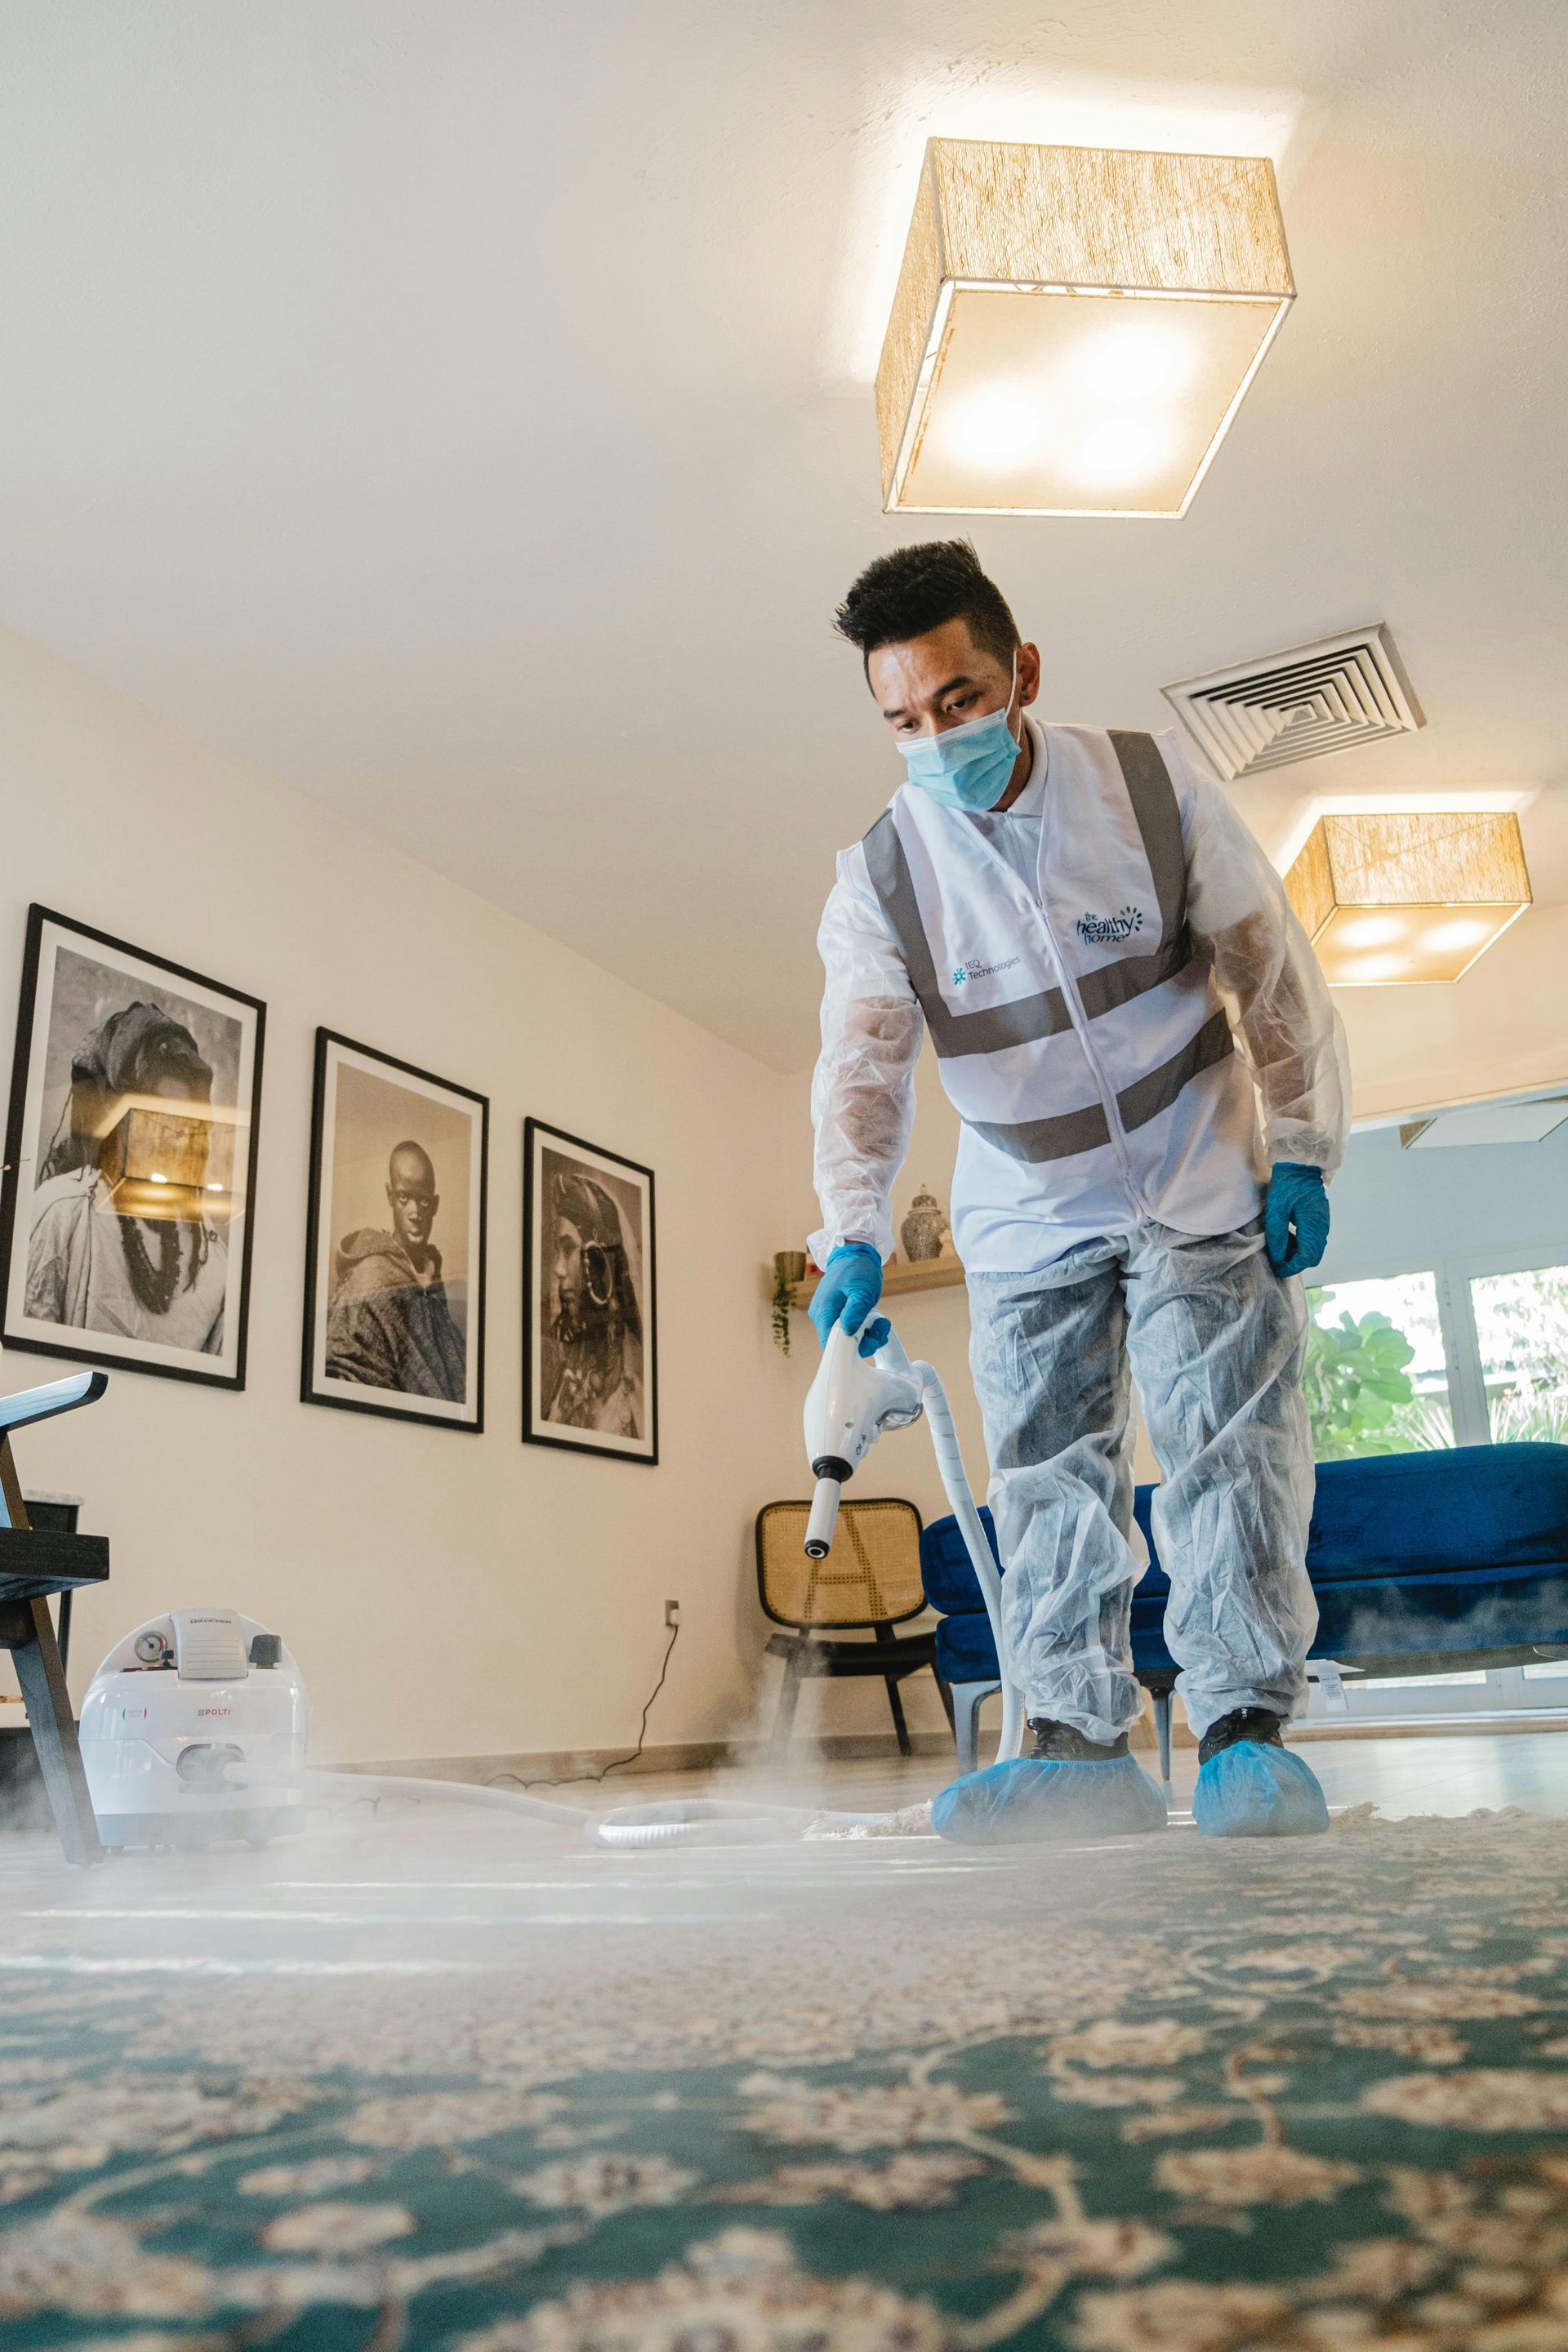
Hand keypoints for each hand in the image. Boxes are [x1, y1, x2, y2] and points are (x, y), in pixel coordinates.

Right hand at [808, 1244, 889, 1357]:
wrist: (854, 1253)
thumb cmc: (858, 1268)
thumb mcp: (862, 1290)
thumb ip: (855, 1311)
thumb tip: (848, 1331)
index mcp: (824, 1312)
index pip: (829, 1345)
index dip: (848, 1350)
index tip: (867, 1342)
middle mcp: (821, 1316)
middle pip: (839, 1343)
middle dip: (863, 1341)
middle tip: (879, 1329)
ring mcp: (827, 1314)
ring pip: (846, 1337)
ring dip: (866, 1334)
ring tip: (880, 1321)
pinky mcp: (834, 1312)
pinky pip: (848, 1328)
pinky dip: (862, 1327)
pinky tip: (873, 1318)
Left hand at [1264, 1162, 1329, 1277]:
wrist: (1300, 1164)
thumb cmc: (1287, 1184)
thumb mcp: (1276, 1209)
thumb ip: (1277, 1234)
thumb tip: (1278, 1257)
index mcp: (1313, 1225)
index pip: (1307, 1257)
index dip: (1291, 1266)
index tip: (1277, 1268)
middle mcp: (1322, 1227)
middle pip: (1313, 1257)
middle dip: (1295, 1262)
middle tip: (1277, 1258)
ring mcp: (1323, 1223)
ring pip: (1314, 1249)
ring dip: (1298, 1253)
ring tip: (1280, 1246)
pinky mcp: (1320, 1219)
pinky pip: (1314, 1239)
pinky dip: (1302, 1244)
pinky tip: (1288, 1236)